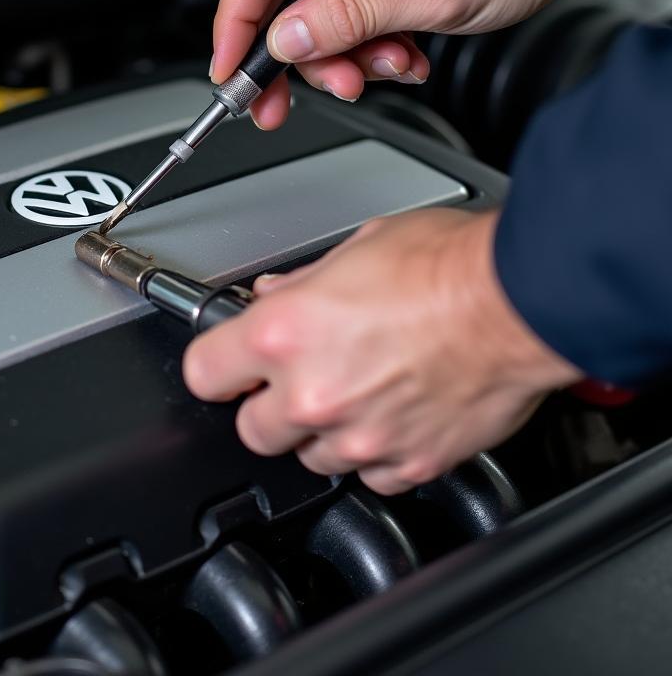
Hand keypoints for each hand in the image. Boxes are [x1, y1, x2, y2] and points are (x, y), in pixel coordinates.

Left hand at [182, 209, 582, 494]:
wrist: (521, 300)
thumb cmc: (446, 264)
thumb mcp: (357, 247)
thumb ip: (305, 281)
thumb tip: (278, 293)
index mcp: (286, 333)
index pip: (204, 372)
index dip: (215, 368)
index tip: (227, 367)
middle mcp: (314, 392)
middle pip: (253, 430)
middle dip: (269, 406)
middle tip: (298, 378)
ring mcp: (361, 436)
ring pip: (311, 459)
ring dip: (323, 432)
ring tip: (359, 390)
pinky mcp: (409, 462)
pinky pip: (371, 476)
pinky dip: (376, 454)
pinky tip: (394, 416)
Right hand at [213, 0, 664, 128]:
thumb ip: (351, 15)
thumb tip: (288, 38)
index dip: (236, 19)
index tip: (228, 69)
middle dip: (296, 53)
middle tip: (282, 103)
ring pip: (317, 9)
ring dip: (343, 54)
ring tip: (384, 69)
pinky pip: (349, 8)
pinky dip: (367, 44)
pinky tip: (401, 55)